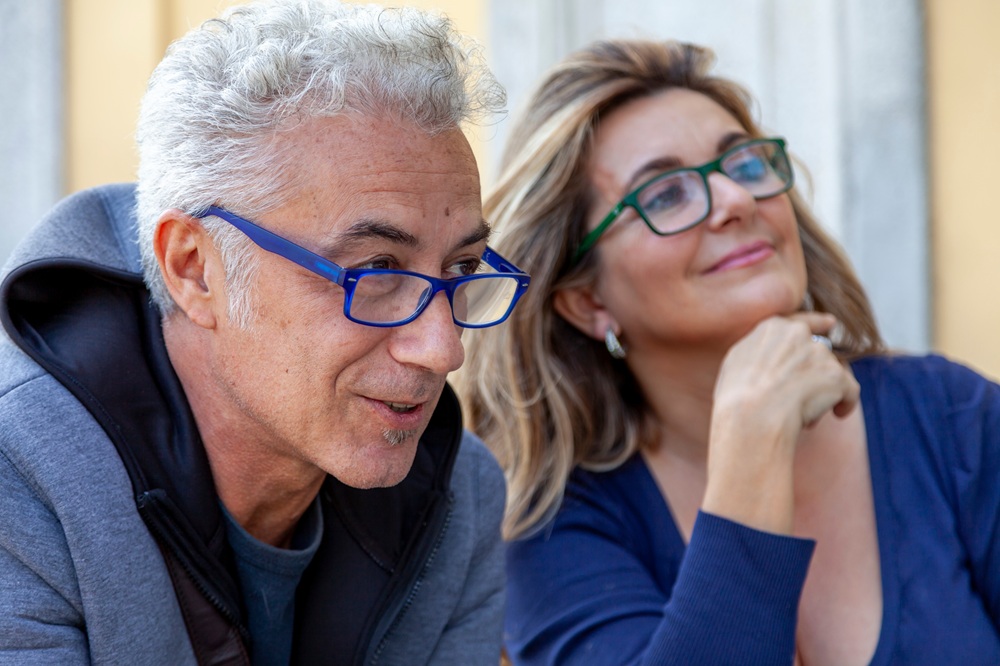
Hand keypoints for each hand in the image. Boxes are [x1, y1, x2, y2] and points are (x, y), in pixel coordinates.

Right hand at [702, 313, 859, 531]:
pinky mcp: (832, 374)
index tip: (825, 326)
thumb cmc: (732, 417)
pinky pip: (848, 390)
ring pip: (834, 371)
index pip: (793, 320)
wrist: (748, 429)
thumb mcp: (732, 381)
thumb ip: (752, 363)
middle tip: (824, 387)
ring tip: (809, 417)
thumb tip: (761, 368)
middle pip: (819, 342)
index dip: (811, 328)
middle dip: (822, 365)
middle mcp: (788, 333)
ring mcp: (812, 352)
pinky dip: (843, 405)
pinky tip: (832, 419)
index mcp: (761, 332)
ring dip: (829, 393)